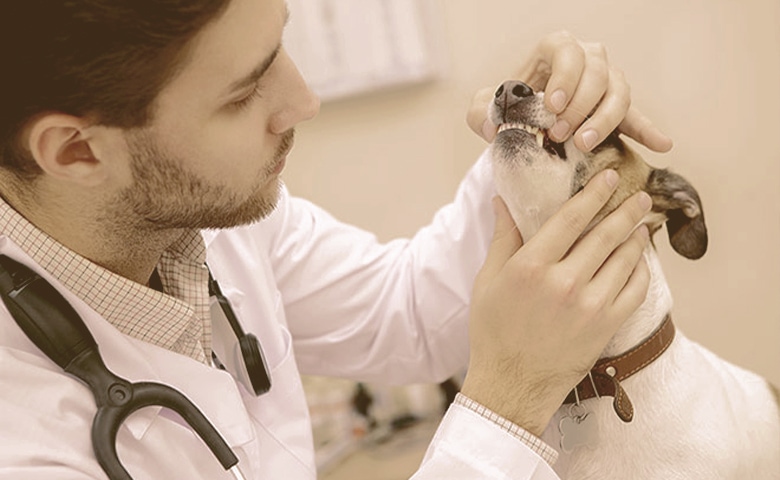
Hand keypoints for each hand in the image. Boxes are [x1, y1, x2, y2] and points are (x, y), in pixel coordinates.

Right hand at [460, 170, 651, 435]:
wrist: (512, 383)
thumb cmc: (494, 331)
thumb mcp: (488, 281)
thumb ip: (503, 238)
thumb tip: (502, 201)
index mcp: (531, 267)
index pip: (571, 218)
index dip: (593, 194)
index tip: (609, 177)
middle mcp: (564, 282)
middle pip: (605, 234)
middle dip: (625, 210)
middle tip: (639, 195)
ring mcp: (590, 306)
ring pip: (624, 259)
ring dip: (636, 237)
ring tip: (641, 224)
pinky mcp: (606, 326)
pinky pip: (635, 290)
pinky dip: (641, 270)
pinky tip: (640, 260)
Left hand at [466, 31, 672, 152]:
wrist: (522, 124)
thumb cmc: (506, 110)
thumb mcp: (485, 108)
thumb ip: (481, 111)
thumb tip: (494, 125)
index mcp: (554, 49)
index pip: (566, 51)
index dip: (564, 77)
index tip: (551, 107)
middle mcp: (587, 58)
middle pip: (597, 72)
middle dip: (580, 106)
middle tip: (561, 135)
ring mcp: (606, 81)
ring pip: (619, 91)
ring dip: (605, 119)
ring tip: (586, 145)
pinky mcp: (618, 108)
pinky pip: (638, 116)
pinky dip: (649, 130)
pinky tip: (662, 145)